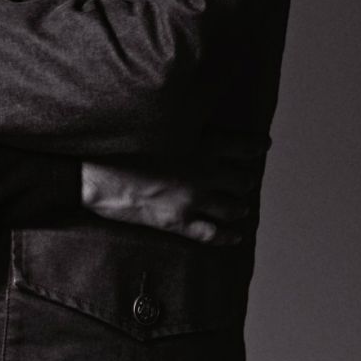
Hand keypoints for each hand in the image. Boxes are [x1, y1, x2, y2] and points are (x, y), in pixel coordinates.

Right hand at [81, 133, 265, 245]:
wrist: (96, 173)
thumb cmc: (123, 143)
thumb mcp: (158, 125)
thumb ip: (186, 126)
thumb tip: (203, 128)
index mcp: (199, 142)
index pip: (241, 145)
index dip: (256, 145)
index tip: (264, 144)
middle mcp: (203, 171)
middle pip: (242, 179)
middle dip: (246, 179)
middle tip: (246, 178)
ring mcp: (193, 200)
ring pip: (234, 207)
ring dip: (240, 205)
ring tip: (241, 205)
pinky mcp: (180, 222)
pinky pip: (214, 234)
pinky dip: (229, 235)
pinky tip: (235, 235)